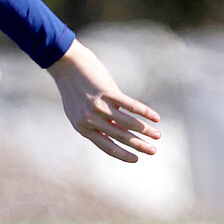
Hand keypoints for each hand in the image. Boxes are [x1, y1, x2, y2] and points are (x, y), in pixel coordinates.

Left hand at [45, 41, 160, 162]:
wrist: (66, 64)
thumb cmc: (74, 88)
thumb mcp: (79, 110)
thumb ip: (96, 122)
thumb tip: (117, 131)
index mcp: (82, 127)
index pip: (106, 146)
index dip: (122, 154)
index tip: (136, 159)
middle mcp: (90, 119)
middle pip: (120, 136)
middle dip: (139, 145)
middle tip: (154, 151)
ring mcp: (99, 106)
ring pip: (128, 123)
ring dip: (146, 130)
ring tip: (158, 135)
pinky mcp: (107, 92)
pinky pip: (131, 106)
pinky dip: (145, 112)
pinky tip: (156, 118)